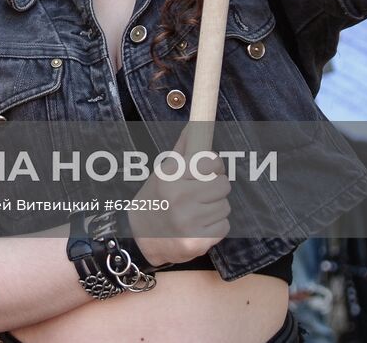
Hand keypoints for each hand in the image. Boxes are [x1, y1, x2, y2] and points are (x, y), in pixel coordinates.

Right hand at [127, 131, 231, 265]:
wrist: (141, 237)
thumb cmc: (156, 199)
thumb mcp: (162, 173)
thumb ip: (182, 150)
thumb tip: (196, 124)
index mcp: (169, 176)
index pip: (210, 162)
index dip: (213, 165)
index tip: (208, 170)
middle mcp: (178, 197)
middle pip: (223, 185)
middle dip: (216, 188)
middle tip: (201, 193)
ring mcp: (187, 222)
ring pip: (225, 207)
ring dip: (215, 208)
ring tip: (197, 211)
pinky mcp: (196, 242)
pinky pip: (224, 227)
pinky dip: (215, 227)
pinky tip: (199, 226)